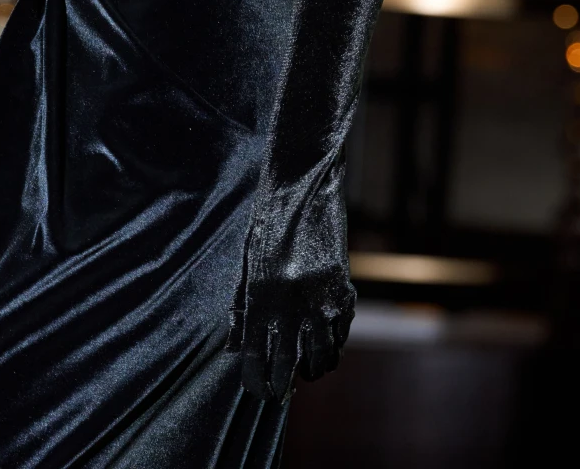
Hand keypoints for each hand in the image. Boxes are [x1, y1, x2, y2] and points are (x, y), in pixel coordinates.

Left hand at [226, 152, 355, 402]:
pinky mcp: (343, 288)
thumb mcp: (247, 263)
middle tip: (281, 393)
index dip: (258, 382)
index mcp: (260, 297)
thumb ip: (242, 308)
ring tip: (307, 372)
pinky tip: (326, 346)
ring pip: (321, 355)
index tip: (260, 391)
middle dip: (283, 385)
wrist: (302, 186)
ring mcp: (320, 298)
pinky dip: (335, 344)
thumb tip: (236, 349)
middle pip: (288, 364)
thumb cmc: (267, 222)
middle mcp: (290, 303)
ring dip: (313, 369)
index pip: (257, 358)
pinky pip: (341, 331)